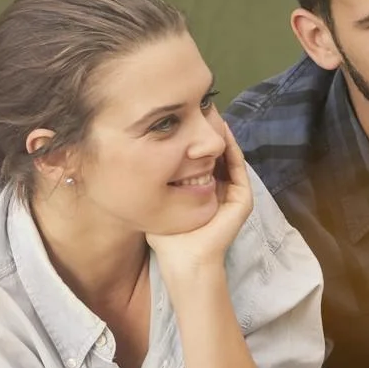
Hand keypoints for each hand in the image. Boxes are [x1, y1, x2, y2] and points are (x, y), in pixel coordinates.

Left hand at [145, 114, 254, 278]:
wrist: (184, 261)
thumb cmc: (167, 239)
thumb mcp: (155, 203)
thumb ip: (149, 184)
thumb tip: (126, 161)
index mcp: (203, 192)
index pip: (202, 159)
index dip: (194, 139)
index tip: (182, 119)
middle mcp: (221, 190)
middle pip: (217, 154)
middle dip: (209, 132)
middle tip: (201, 106)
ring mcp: (234, 195)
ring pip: (230, 156)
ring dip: (222, 135)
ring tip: (212, 112)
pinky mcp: (242, 199)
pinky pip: (239, 167)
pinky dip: (232, 148)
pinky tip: (222, 132)